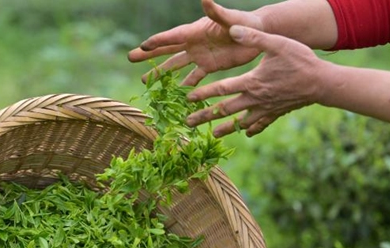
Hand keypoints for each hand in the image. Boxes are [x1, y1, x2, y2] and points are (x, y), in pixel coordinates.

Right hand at [128, 0, 264, 85]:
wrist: (258, 33)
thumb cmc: (245, 22)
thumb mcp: (230, 18)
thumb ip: (216, 11)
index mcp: (196, 30)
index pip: (172, 36)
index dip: (157, 41)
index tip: (142, 46)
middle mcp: (193, 42)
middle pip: (166, 49)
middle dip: (149, 54)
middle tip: (130, 58)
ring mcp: (199, 55)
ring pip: (176, 65)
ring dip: (161, 73)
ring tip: (145, 81)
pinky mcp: (209, 65)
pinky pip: (194, 77)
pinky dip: (185, 86)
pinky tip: (174, 95)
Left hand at [186, 25, 327, 136]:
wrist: (322, 83)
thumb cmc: (300, 60)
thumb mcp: (276, 43)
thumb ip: (253, 38)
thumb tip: (232, 30)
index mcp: (251, 82)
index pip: (221, 89)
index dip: (204, 94)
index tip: (188, 100)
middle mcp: (255, 99)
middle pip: (225, 110)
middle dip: (205, 117)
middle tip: (188, 124)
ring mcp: (265, 109)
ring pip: (241, 122)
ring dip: (225, 129)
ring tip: (213, 135)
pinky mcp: (276, 113)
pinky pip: (261, 124)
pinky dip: (252, 130)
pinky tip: (246, 134)